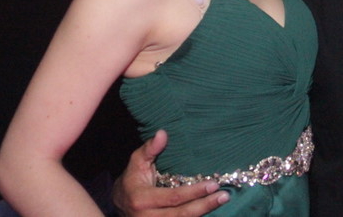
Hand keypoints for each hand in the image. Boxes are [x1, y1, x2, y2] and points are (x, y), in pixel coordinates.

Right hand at [112, 130, 229, 215]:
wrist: (119, 203)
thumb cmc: (132, 179)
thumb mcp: (137, 162)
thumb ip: (150, 148)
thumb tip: (163, 133)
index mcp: (143, 200)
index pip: (174, 197)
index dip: (194, 192)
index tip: (213, 184)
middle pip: (182, 214)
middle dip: (205, 205)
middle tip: (224, 195)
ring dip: (204, 212)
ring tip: (222, 200)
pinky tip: (210, 209)